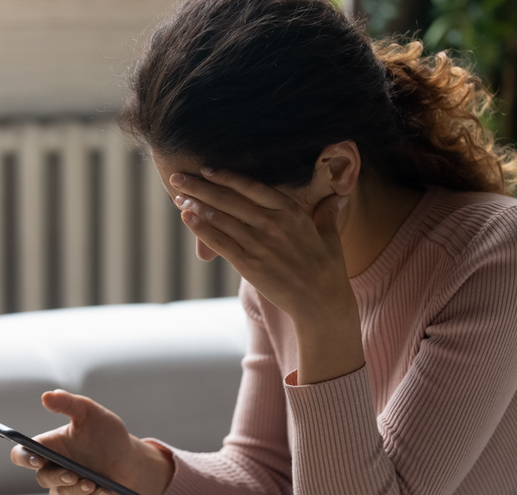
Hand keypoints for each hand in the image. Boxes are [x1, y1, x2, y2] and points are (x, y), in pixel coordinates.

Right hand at [9, 390, 168, 494]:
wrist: (130, 458)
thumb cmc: (107, 434)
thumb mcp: (91, 413)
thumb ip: (69, 403)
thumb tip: (47, 396)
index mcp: (49, 447)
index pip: (22, 455)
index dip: (24, 458)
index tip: (37, 459)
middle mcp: (53, 468)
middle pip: (42, 478)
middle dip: (58, 477)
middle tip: (73, 473)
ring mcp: (66, 487)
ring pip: (61, 494)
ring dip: (77, 489)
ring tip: (93, 482)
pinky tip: (104, 490)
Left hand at [170, 168, 353, 323]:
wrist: (322, 303)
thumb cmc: (328, 270)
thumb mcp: (330, 236)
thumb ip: (328, 213)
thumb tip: (338, 197)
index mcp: (291, 212)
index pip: (252, 187)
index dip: (226, 177)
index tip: (207, 169)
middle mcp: (272, 223)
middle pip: (229, 199)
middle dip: (200, 186)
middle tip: (178, 177)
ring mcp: (259, 244)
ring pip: (220, 218)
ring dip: (196, 205)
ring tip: (178, 196)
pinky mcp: (249, 264)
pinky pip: (219, 241)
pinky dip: (200, 228)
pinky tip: (186, 217)